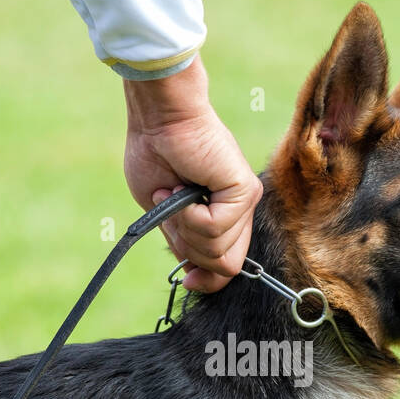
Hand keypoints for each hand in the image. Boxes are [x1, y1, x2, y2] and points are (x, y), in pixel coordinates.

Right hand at [123, 56, 262, 292]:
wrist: (159, 118)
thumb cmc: (154, 152)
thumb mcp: (165, 211)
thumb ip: (184, 240)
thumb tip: (193, 274)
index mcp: (224, 215)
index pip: (228, 265)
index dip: (209, 280)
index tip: (187, 281)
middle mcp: (239, 210)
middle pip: (224, 265)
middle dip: (192, 250)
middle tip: (171, 212)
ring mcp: (245, 201)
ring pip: (218, 250)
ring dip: (186, 228)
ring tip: (174, 193)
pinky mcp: (244, 191)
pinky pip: (215, 229)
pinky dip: (190, 215)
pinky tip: (181, 190)